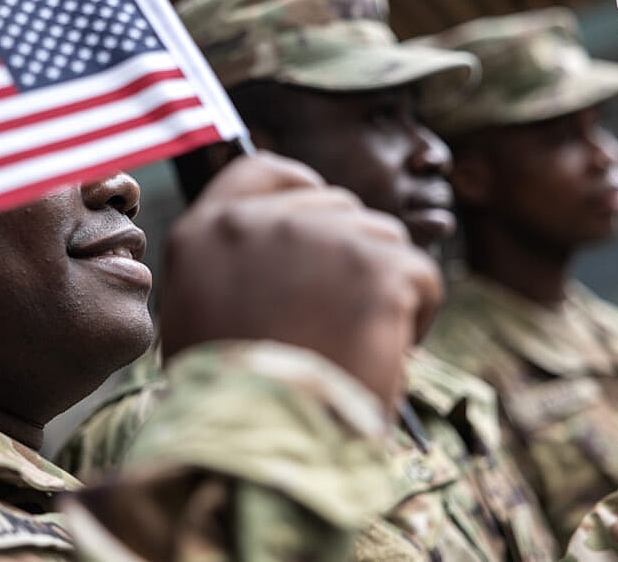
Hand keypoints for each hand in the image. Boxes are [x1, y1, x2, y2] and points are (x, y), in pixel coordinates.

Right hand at [157, 151, 442, 410]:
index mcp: (205, 233)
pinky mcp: (375, 266)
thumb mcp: (197, 317)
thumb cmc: (230, 399)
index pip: (261, 171)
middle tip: (337, 315)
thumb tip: (285, 254)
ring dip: (381, 282)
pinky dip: (418, 313)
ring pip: (382, 236)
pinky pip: (420, 274)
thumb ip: (231, 267)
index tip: (319, 208)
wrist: (260, 447)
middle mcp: (259, 222)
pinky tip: (389, 350)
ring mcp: (319, 237)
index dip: (299, 185)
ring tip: (357, 341)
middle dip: (347, 252)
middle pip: (334, 205)